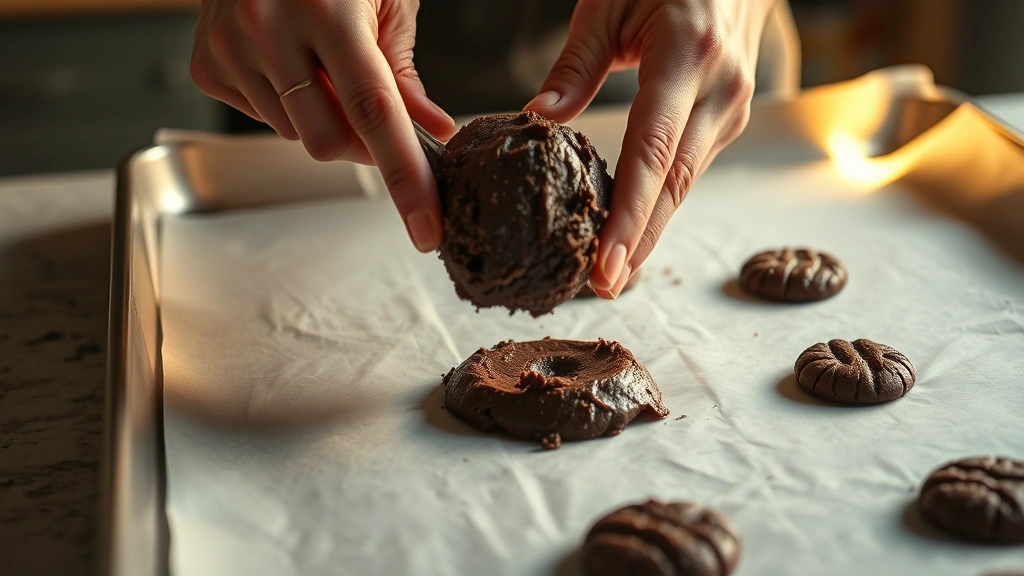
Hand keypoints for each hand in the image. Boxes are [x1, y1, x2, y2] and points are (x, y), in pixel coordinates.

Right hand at [190, 0, 455, 251]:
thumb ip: (403, 71)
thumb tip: (432, 132)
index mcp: (326, 8)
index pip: (374, 113)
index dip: (406, 177)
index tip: (426, 228)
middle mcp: (268, 27)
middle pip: (327, 141)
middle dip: (358, 141)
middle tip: (369, 108)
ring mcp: (228, 47)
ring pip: (295, 135)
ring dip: (320, 117)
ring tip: (320, 63)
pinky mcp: (205, 64)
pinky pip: (261, 120)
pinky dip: (285, 105)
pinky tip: (286, 62)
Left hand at [525, 0, 777, 295]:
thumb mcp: (609, 4)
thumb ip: (575, 65)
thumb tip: (538, 117)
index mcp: (687, 58)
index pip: (654, 152)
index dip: (629, 215)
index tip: (606, 265)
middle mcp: (719, 93)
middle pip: (674, 186)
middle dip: (638, 244)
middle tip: (600, 289)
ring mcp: (729, 111)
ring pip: (683, 187)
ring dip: (647, 233)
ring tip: (608, 275)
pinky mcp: (725, 121)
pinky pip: (687, 172)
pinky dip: (658, 206)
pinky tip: (630, 233)